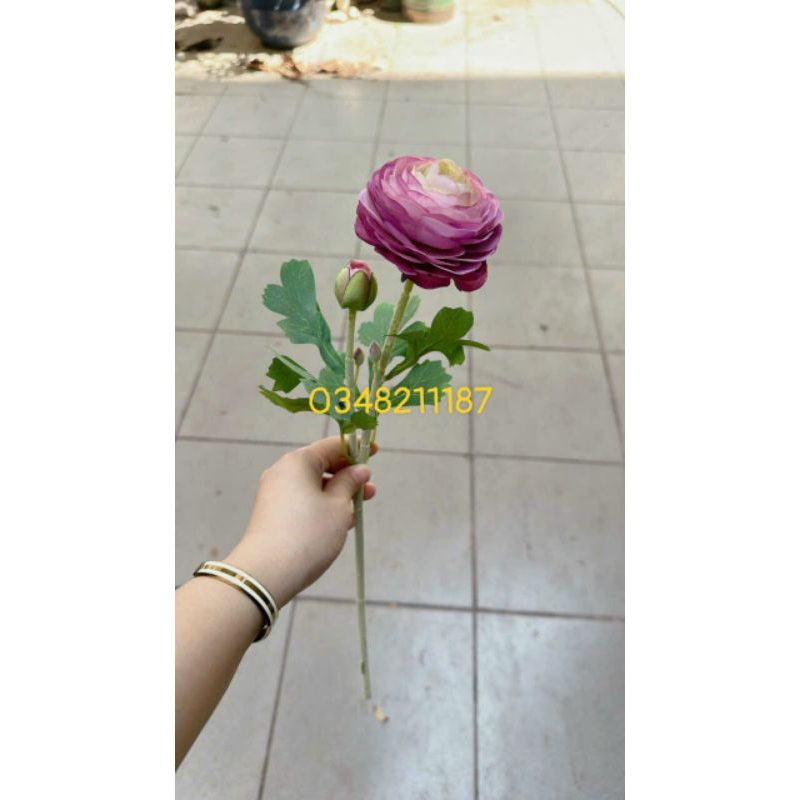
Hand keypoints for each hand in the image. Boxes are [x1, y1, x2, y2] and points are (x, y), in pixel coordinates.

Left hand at [223, 436, 376, 607]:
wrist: (267, 572)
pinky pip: (303, 500)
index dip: (356, 448)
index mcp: (298, 462)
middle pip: (321, 465)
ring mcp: (274, 493)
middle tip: (369, 490)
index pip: (331, 445)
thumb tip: (359, 470)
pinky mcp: (272, 513)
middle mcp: (283, 472)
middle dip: (347, 476)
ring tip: (357, 511)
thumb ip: (349, 484)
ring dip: (337, 494)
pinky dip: (322, 506)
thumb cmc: (309, 533)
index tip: (376, 452)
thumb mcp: (338, 507)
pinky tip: (337, 523)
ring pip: (313, 485)